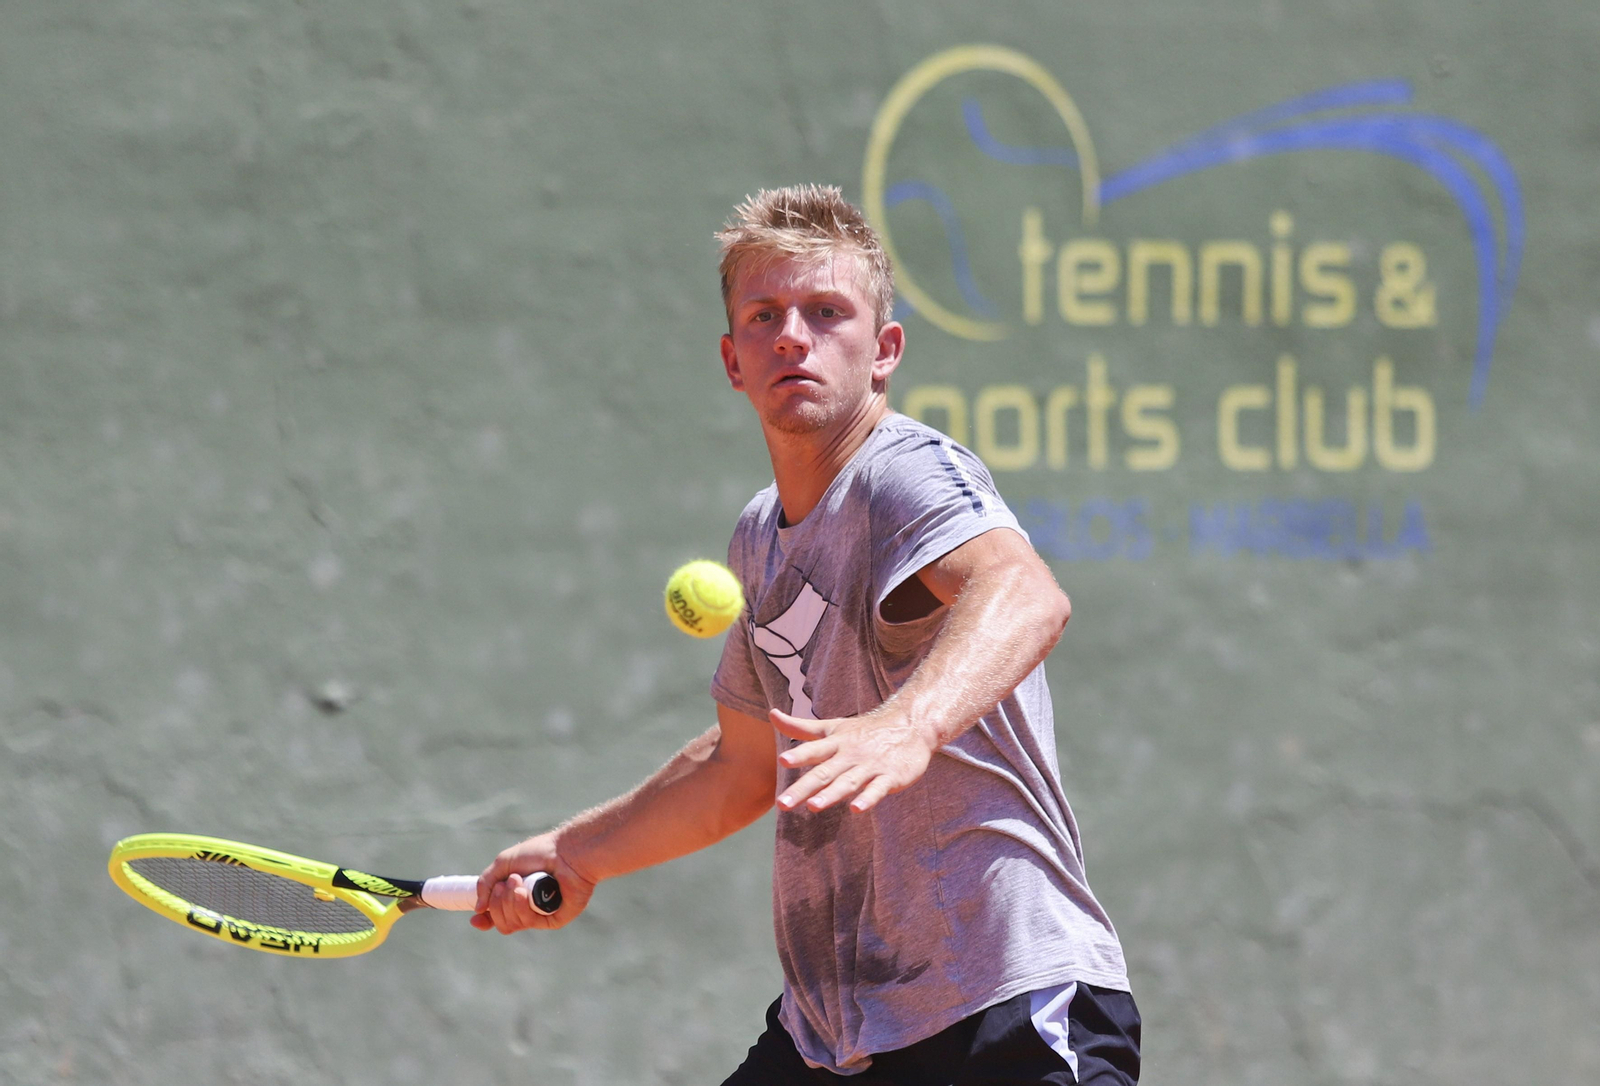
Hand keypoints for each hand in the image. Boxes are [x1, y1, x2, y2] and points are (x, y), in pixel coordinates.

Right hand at [471, 831, 596, 933]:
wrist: (566, 852)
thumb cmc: (540, 853)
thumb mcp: (504, 863)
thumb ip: (485, 883)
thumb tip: (478, 909)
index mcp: (515, 896)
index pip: (497, 916)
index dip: (485, 920)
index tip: (475, 919)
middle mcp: (528, 908)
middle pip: (501, 922)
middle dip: (497, 903)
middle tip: (507, 882)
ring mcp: (540, 915)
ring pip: (511, 924)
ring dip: (509, 901)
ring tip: (519, 881)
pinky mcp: (553, 920)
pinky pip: (527, 923)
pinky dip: (521, 907)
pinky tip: (525, 892)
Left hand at [771, 707, 935, 813]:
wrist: (910, 725)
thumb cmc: (864, 730)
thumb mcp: (832, 727)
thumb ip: (800, 727)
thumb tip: (771, 714)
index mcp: (836, 742)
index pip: (814, 749)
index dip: (799, 755)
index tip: (783, 760)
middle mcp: (850, 754)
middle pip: (825, 772)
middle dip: (803, 788)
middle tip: (782, 803)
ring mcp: (871, 766)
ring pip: (848, 782)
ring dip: (831, 794)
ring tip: (814, 806)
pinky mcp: (890, 777)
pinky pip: (877, 789)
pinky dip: (868, 798)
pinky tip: (857, 809)